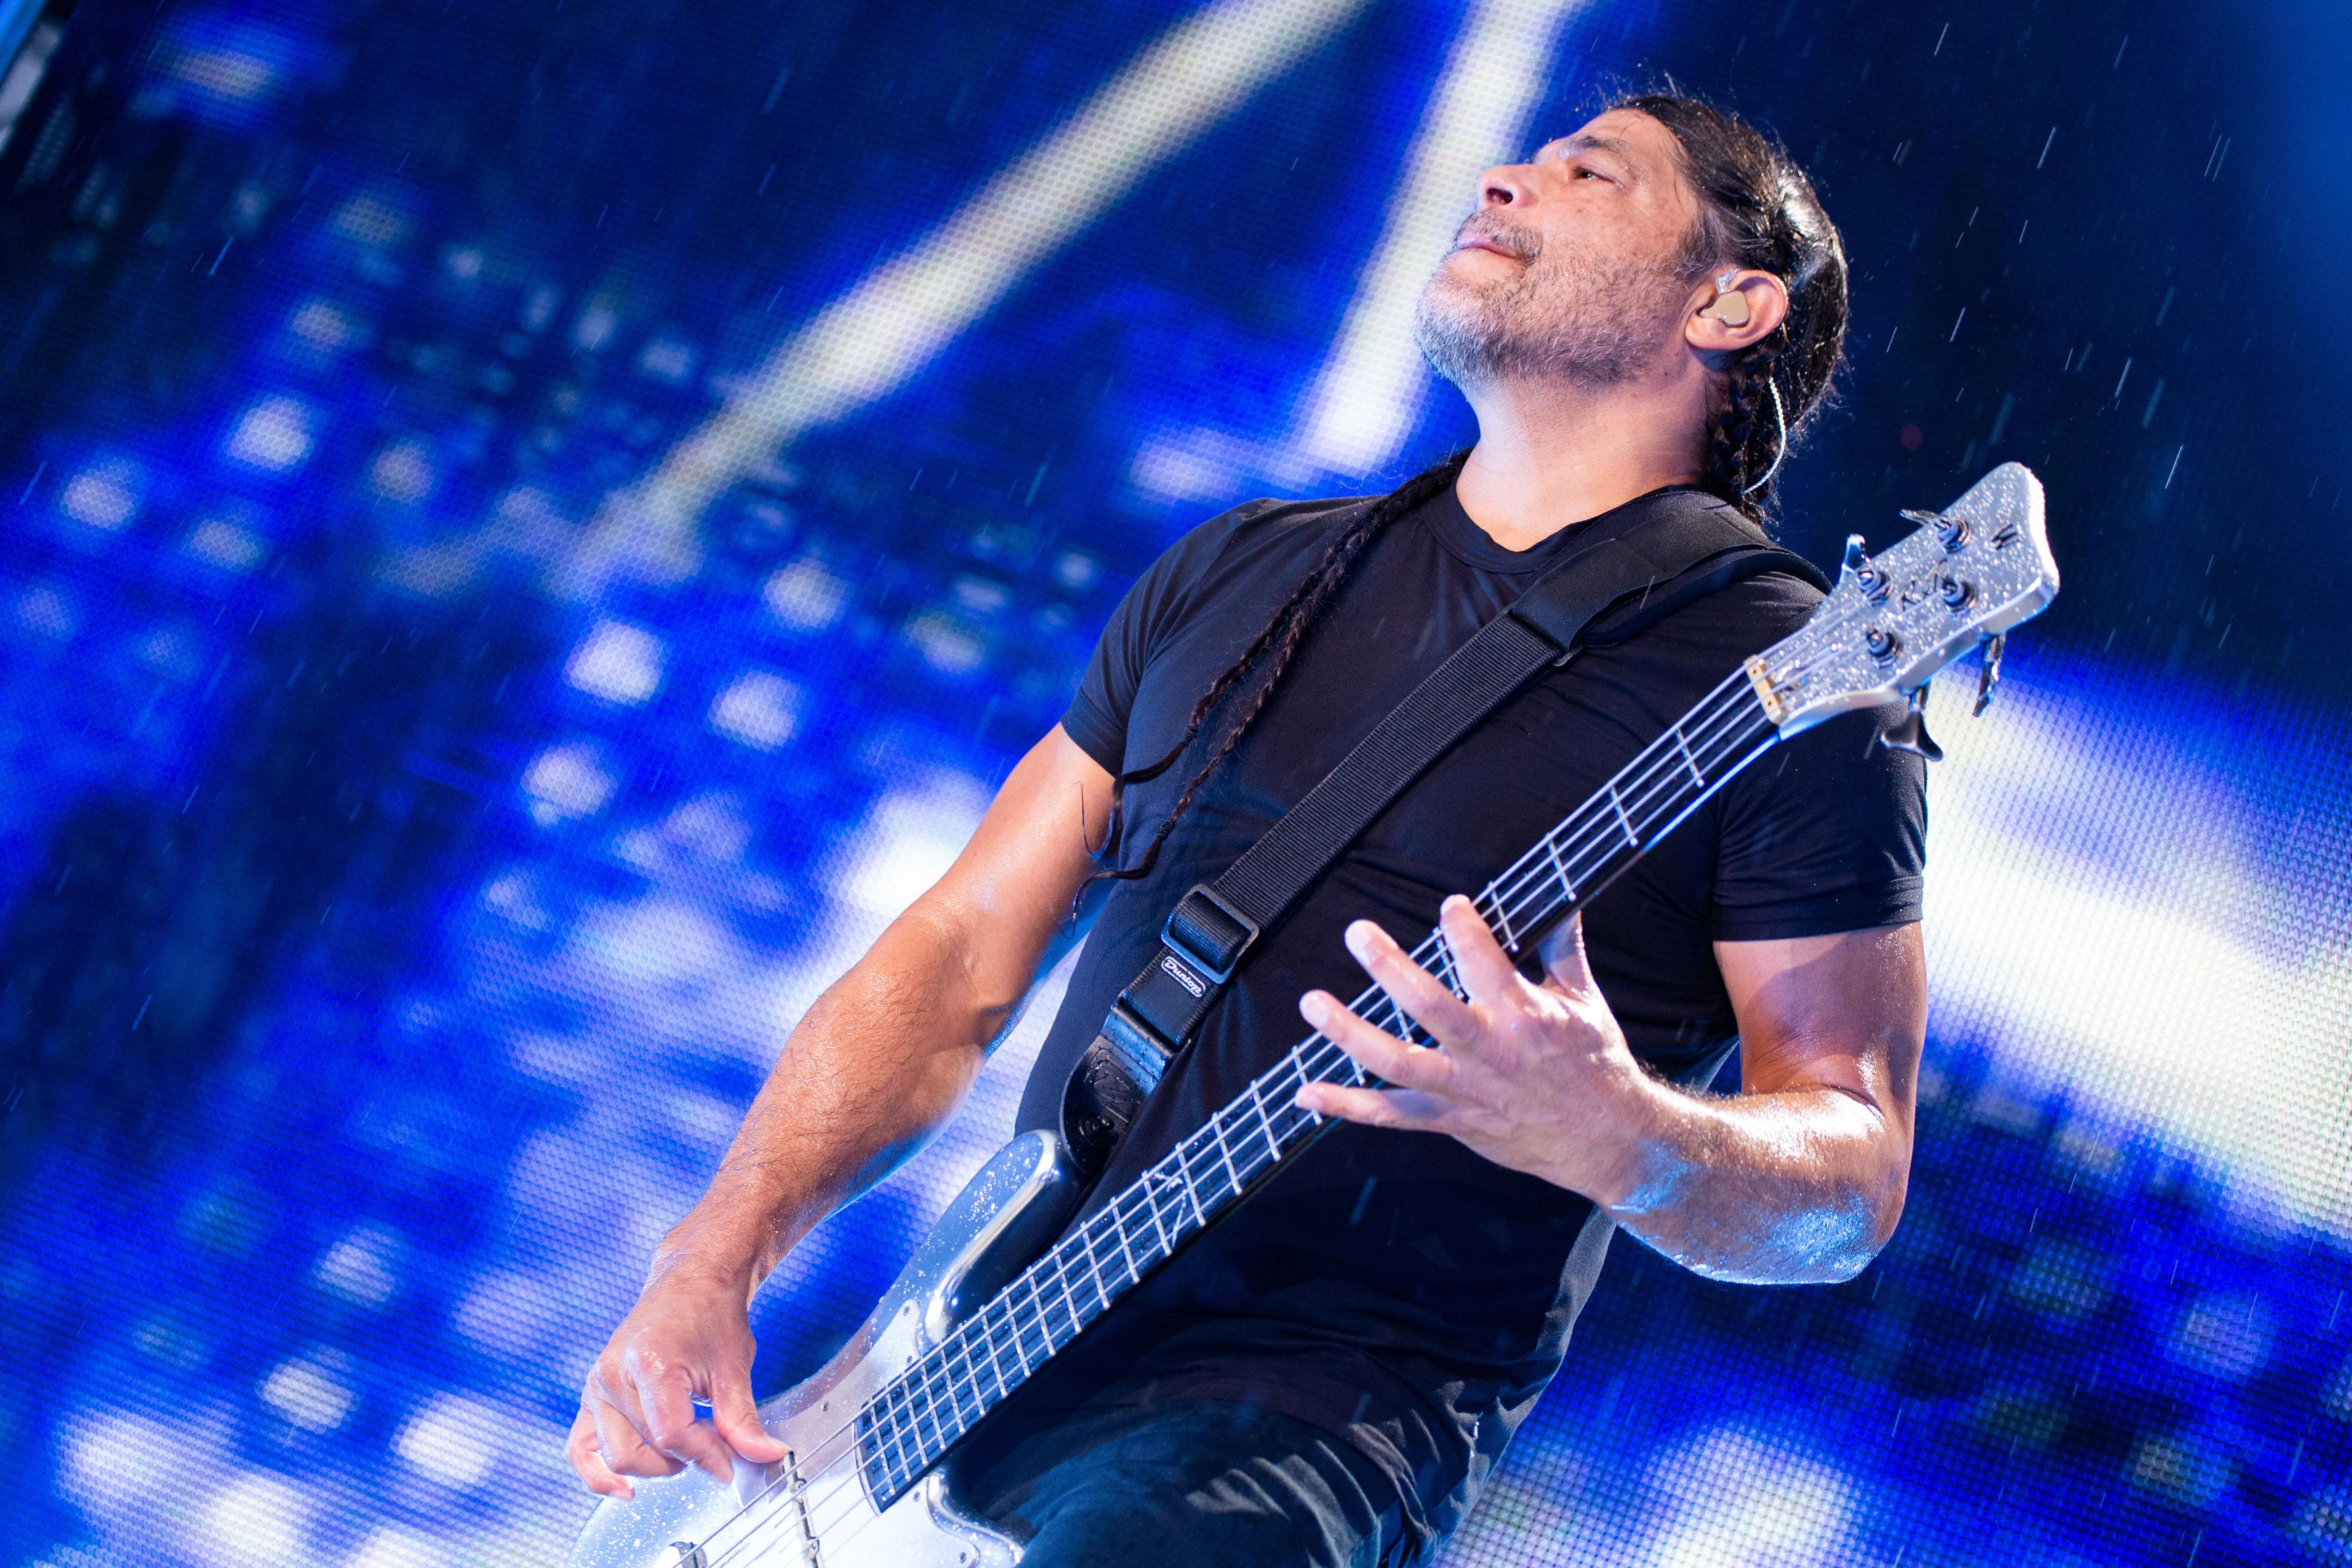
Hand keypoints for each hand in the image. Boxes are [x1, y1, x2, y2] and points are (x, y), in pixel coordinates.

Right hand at [565, 1262, 789, 1498]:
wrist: (690, 1282)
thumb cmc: (712, 1314)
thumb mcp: (734, 1368)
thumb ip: (743, 1421)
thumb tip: (765, 1456)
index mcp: (649, 1363)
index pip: (672, 1436)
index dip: (705, 1457)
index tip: (729, 1464)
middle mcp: (613, 1375)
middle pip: (643, 1452)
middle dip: (684, 1459)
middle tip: (713, 1441)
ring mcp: (596, 1385)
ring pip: (616, 1457)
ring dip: (655, 1464)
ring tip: (685, 1442)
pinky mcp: (591, 1394)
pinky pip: (580, 1449)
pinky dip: (597, 1474)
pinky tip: (624, 1489)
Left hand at [1293, 896, 1655, 1203]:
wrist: (1607, 1141)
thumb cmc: (1595, 1065)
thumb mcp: (1585, 1001)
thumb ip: (1563, 947)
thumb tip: (1563, 898)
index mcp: (1525, 1015)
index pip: (1485, 961)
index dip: (1463, 928)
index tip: (1448, 905)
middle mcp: (1489, 1052)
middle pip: (1429, 1007)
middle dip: (1390, 969)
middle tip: (1358, 934)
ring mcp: (1464, 1089)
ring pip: (1396, 1061)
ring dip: (1349, 1033)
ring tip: (1313, 1004)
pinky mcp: (1450, 1120)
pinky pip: (1390, 1116)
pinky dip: (1345, 1105)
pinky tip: (1305, 1093)